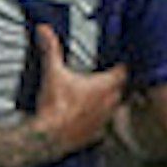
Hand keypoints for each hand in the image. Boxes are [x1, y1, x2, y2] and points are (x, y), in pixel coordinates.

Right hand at [26, 23, 128, 153]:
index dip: (121, 66)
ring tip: (102, 96)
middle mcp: (108, 103)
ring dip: (111, 101)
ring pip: (116, 108)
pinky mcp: (96, 135)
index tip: (118, 63)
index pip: (123, 72)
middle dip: (118, 83)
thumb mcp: (52, 72)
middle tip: (110, 77)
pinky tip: (91, 117)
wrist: (48, 136)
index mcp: (103, 86)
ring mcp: (104, 120)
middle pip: (122, 89)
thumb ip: (51, 49)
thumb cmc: (54, 105)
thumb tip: (44, 29)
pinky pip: (105, 126)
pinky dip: (101, 120)